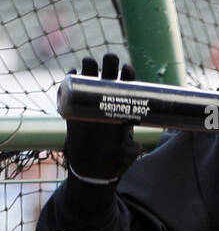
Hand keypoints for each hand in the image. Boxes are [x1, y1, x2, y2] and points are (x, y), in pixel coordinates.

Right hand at [64, 53, 142, 181]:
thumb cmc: (112, 162)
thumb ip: (130, 152)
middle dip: (110, 62)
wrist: (91, 170)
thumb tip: (135, 146)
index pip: (128, 85)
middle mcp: (107, 100)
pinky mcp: (73, 107)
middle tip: (109, 61)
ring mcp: (89, 101)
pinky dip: (69, 78)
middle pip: (110, 73)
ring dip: (89, 65)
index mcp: (123, 108)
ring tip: (89, 63)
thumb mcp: (124, 158)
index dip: (128, 74)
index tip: (127, 70)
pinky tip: (71, 73)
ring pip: (90, 76)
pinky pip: (70, 87)